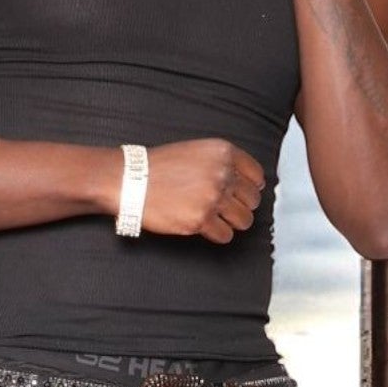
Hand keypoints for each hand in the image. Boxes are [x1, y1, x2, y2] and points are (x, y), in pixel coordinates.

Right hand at [141, 139, 265, 244]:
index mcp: (223, 152)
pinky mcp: (200, 220)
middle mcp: (221, 173)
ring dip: (232, 222)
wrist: (131, 180)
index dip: (250, 188)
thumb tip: (252, 184)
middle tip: (224, 208)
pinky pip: (225, 235)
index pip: (256, 176)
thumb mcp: (197, 151)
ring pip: (244, 220)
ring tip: (216, 218)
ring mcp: (212, 198)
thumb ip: (223, 164)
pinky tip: (203, 226)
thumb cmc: (160, 167)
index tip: (240, 194)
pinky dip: (217, 234)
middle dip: (240, 206)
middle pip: (252, 200)